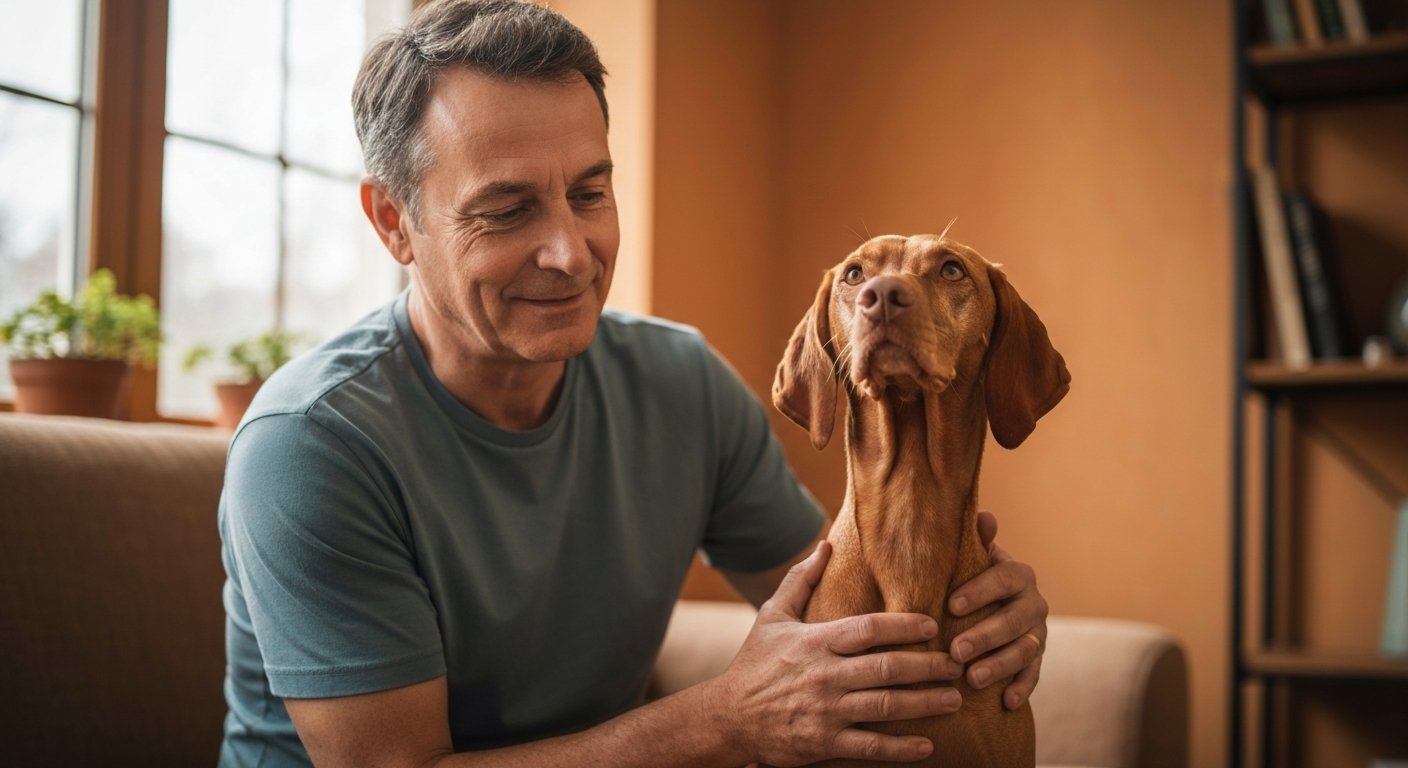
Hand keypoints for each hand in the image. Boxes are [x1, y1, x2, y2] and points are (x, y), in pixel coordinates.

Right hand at [708, 541, 964, 765]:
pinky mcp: (823, 744)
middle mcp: (824, 676)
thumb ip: (801, 580)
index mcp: (815, 642)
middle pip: (887, 667)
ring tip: (954, 698)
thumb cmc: (753, 664)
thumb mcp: (771, 617)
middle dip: (928, 666)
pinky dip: (901, 748)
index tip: (933, 626)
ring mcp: (825, 712)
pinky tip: (928, 745)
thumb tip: (825, 544)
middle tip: (957, 664)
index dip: (904, 626)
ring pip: (885, 706)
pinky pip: (870, 747)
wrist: (726, 718)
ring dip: (924, 703)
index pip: (868, 629)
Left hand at [946, 511, 1048, 710]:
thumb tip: (985, 516)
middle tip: (956, 651)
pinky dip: (1022, 689)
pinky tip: (1007, 703)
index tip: (951, 605)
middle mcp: (1034, 603)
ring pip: (1025, 650)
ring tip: (972, 679)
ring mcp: (1039, 632)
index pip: (1003, 578)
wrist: (991, 605)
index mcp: (1018, 574)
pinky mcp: (1038, 659)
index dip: (979, 591)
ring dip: (1000, 665)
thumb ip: (977, 541)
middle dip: (985, 636)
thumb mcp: (972, 559)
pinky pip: (1034, 675)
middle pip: (1014, 619)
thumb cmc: (972, 578)